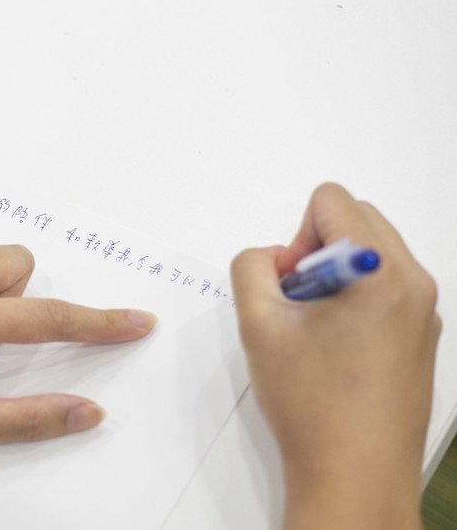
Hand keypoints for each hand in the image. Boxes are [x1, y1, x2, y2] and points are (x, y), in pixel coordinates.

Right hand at [231, 183, 440, 527]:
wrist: (355, 476)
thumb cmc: (311, 402)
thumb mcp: (258, 324)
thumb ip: (252, 268)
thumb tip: (271, 257)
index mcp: (380, 272)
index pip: (332, 202)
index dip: (296, 235)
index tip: (289, 285)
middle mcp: (414, 284)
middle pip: (358, 220)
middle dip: (316, 249)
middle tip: (296, 303)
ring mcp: (425, 313)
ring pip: (373, 254)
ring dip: (334, 274)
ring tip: (314, 330)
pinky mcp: (422, 339)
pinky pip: (386, 288)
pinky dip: (354, 299)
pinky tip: (334, 350)